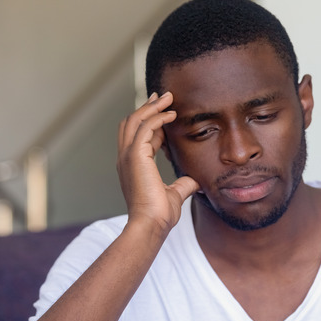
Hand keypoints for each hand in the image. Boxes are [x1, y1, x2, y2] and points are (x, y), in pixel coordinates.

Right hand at [117, 92, 198, 232]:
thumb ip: (183, 185)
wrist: (152, 224)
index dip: (152, 122)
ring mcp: (128, 156)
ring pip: (135, 120)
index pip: (139, 136)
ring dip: (152, 107)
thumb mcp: (174, 195)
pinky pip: (145, 128)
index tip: (165, 112)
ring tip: (168, 97)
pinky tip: (172, 114)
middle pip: (131, 123)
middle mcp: (126, 158)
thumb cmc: (159, 215)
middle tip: (163, 96)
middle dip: (147, 107)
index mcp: (132, 166)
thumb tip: (194, 181)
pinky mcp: (135, 156)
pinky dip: (157, 118)